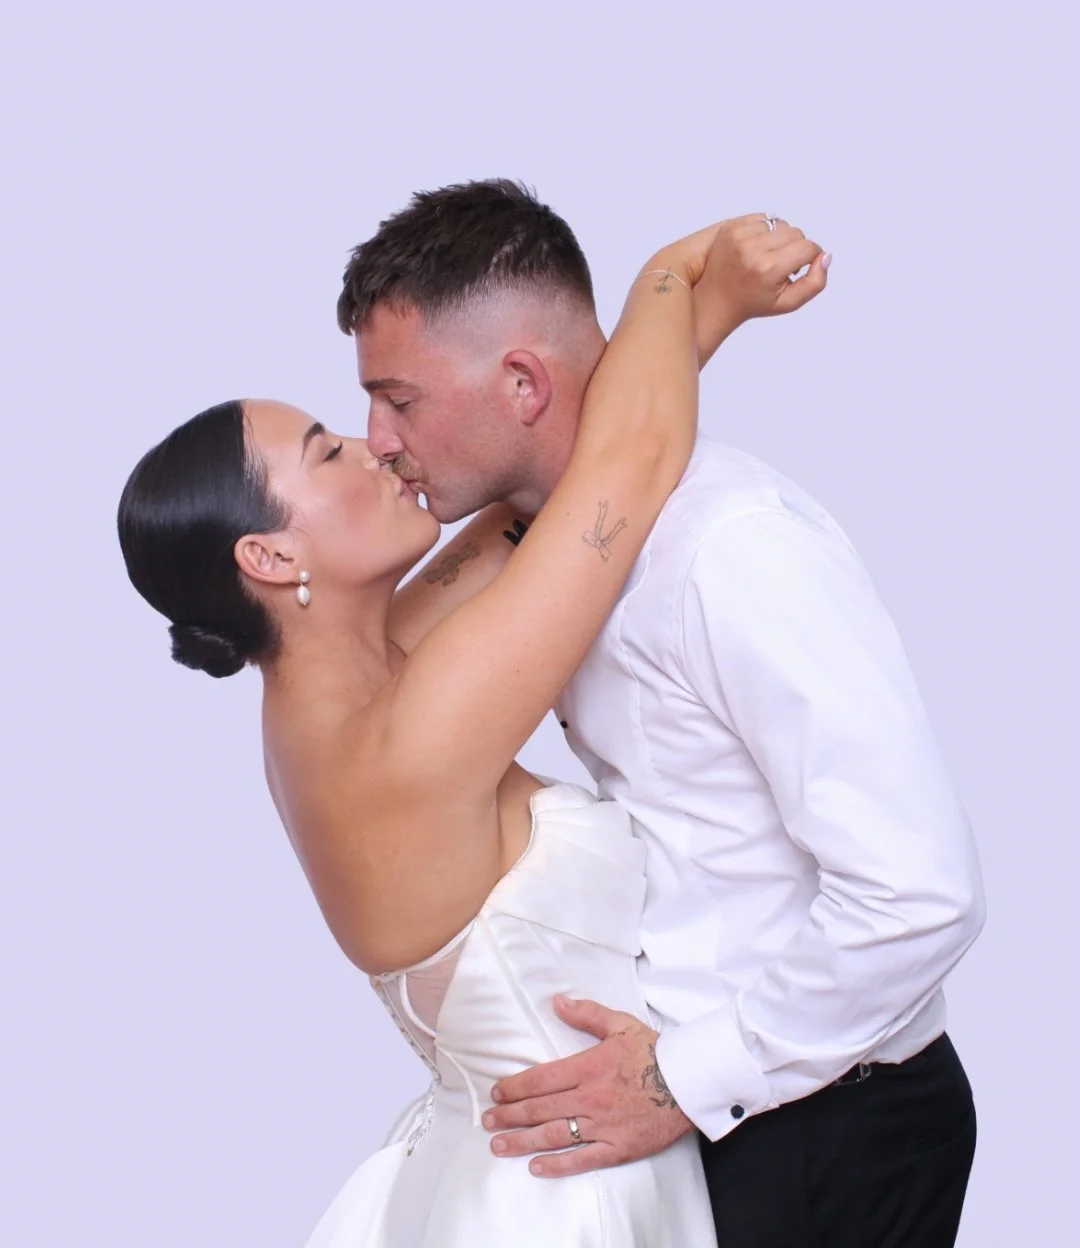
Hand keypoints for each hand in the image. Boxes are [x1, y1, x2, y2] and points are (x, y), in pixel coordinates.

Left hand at [481, 995, 694, 1176]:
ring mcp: (603, 1124)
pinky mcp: (617, 1147)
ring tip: (498, 1145)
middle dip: (510, 1115)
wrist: (689, 1081)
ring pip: (554, 1135)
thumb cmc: (655, 1051)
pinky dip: (558, 1165)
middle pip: (541, 1108)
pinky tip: (536, 1166)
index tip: (497, 1092)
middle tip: (487, 1120)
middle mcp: (590, 1097)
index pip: (541, 1078)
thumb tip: (557, 1002)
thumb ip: (587, 1013)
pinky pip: (583, 1159)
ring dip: (523, 1140)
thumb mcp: (620, 1024)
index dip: (516, 1087)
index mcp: (588, 1066)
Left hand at [693, 213, 829, 364]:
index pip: (808, 248)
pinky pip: (763, 218)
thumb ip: (815, 282)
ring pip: (780, 223)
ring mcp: (739, 235)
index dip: (810, 258)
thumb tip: (826, 255)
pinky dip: (765, 231)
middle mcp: (752, 249)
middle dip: (794, 248)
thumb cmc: (754, 302)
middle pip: (796, 232)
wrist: (717, 299)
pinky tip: (756, 249)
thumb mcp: (789, 302)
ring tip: (767, 257)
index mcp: (768, 269)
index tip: (800, 268)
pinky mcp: (731, 226)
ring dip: (779, 238)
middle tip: (781, 266)